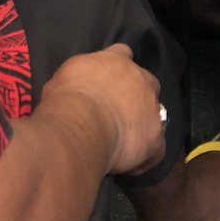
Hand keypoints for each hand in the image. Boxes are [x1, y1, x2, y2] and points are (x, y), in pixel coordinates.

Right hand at [41, 44, 164, 175]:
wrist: (81, 123)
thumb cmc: (67, 97)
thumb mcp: (63, 78)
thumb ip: (77, 79)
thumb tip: (73, 88)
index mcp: (115, 60)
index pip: (122, 54)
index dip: (117, 68)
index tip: (109, 81)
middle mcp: (138, 77)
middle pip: (145, 81)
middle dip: (136, 95)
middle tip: (117, 112)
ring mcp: (151, 106)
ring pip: (155, 113)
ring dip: (142, 124)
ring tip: (124, 141)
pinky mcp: (154, 135)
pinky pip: (156, 148)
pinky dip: (146, 157)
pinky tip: (131, 166)